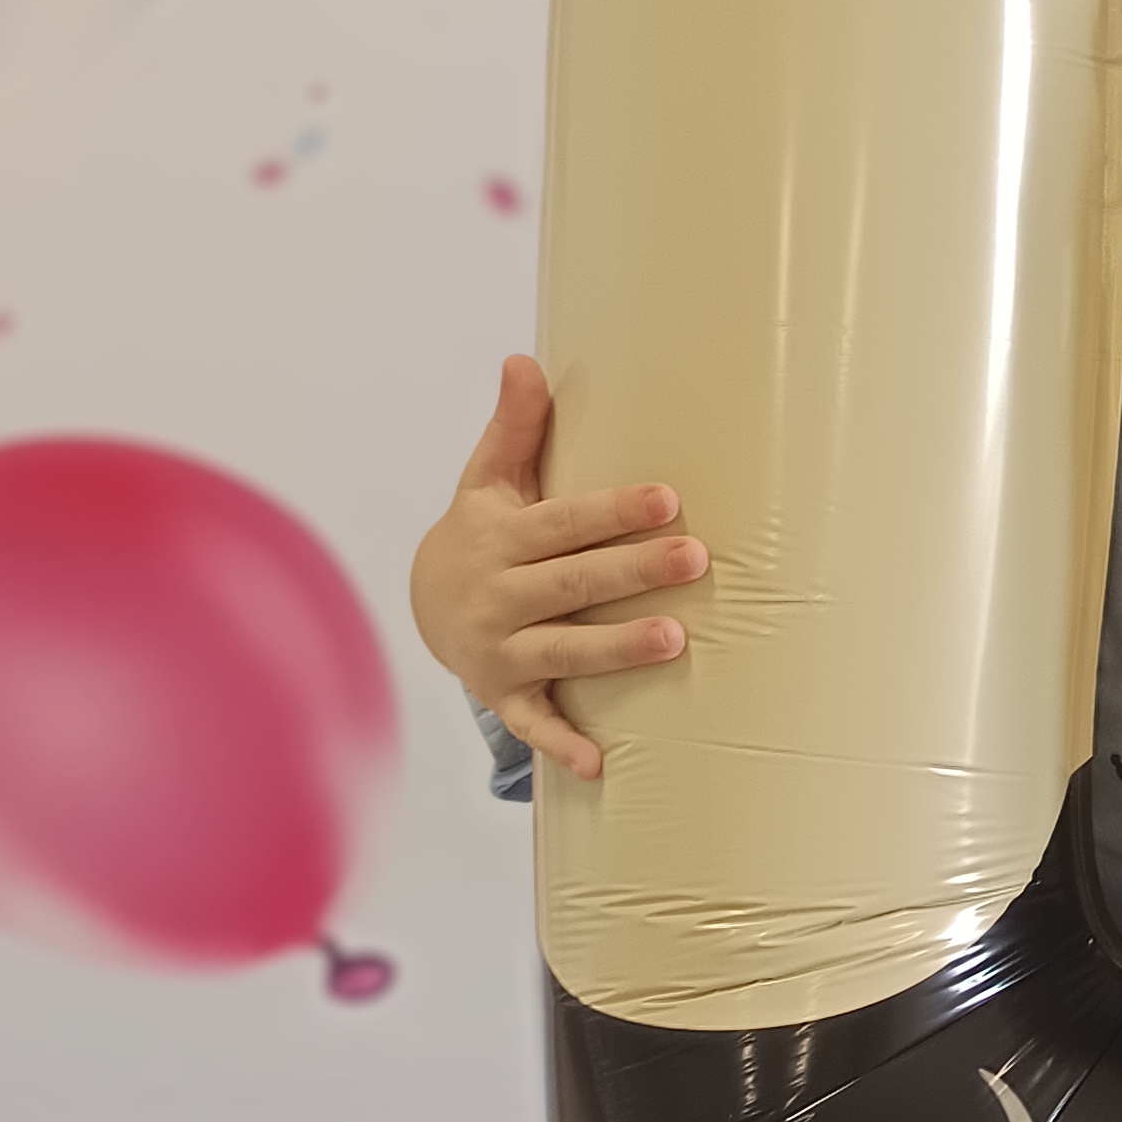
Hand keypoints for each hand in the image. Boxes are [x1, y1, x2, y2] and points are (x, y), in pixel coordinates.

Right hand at [407, 354, 706, 781]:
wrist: (424, 606)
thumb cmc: (483, 532)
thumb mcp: (488, 480)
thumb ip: (514, 426)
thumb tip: (524, 359)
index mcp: (499, 539)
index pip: (562, 522)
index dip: (612, 511)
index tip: (667, 498)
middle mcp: (496, 597)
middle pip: (572, 583)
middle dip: (633, 571)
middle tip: (697, 558)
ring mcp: (500, 651)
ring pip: (564, 651)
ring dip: (617, 650)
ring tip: (676, 639)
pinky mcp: (506, 696)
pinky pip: (534, 724)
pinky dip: (562, 745)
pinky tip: (602, 762)